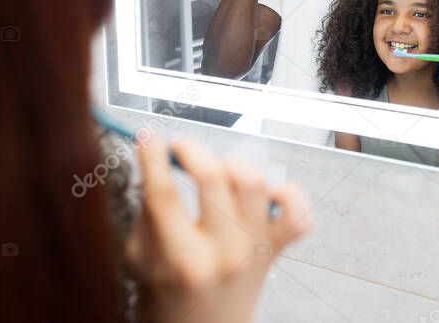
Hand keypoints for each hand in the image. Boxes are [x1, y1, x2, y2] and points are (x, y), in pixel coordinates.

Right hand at [125, 136, 311, 322]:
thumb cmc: (169, 299)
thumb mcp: (140, 260)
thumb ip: (148, 213)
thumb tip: (155, 161)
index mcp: (183, 261)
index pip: (164, 194)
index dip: (153, 157)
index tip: (149, 138)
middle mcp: (224, 253)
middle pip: (213, 177)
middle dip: (191, 149)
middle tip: (179, 147)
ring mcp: (256, 249)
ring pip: (254, 181)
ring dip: (233, 164)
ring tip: (217, 169)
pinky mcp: (276, 248)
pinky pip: (298, 211)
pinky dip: (287, 192)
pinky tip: (263, 191)